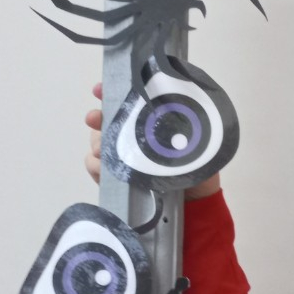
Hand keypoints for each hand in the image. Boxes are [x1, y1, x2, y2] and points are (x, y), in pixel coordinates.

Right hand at [86, 82, 221, 199]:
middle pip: (105, 120)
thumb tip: (177, 99)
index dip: (109, 92)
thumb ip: (186, 123)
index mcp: (150, 122)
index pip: (125, 102)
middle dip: (97, 117)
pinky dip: (96, 165)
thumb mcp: (198, 140)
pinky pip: (94, 166)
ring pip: (96, 142)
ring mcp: (122, 155)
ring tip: (104, 149)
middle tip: (95, 119)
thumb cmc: (198, 167)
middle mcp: (132, 136)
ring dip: (97, 143)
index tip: (99, 90)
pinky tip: (103, 166)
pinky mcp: (115, 176)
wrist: (195, 202)